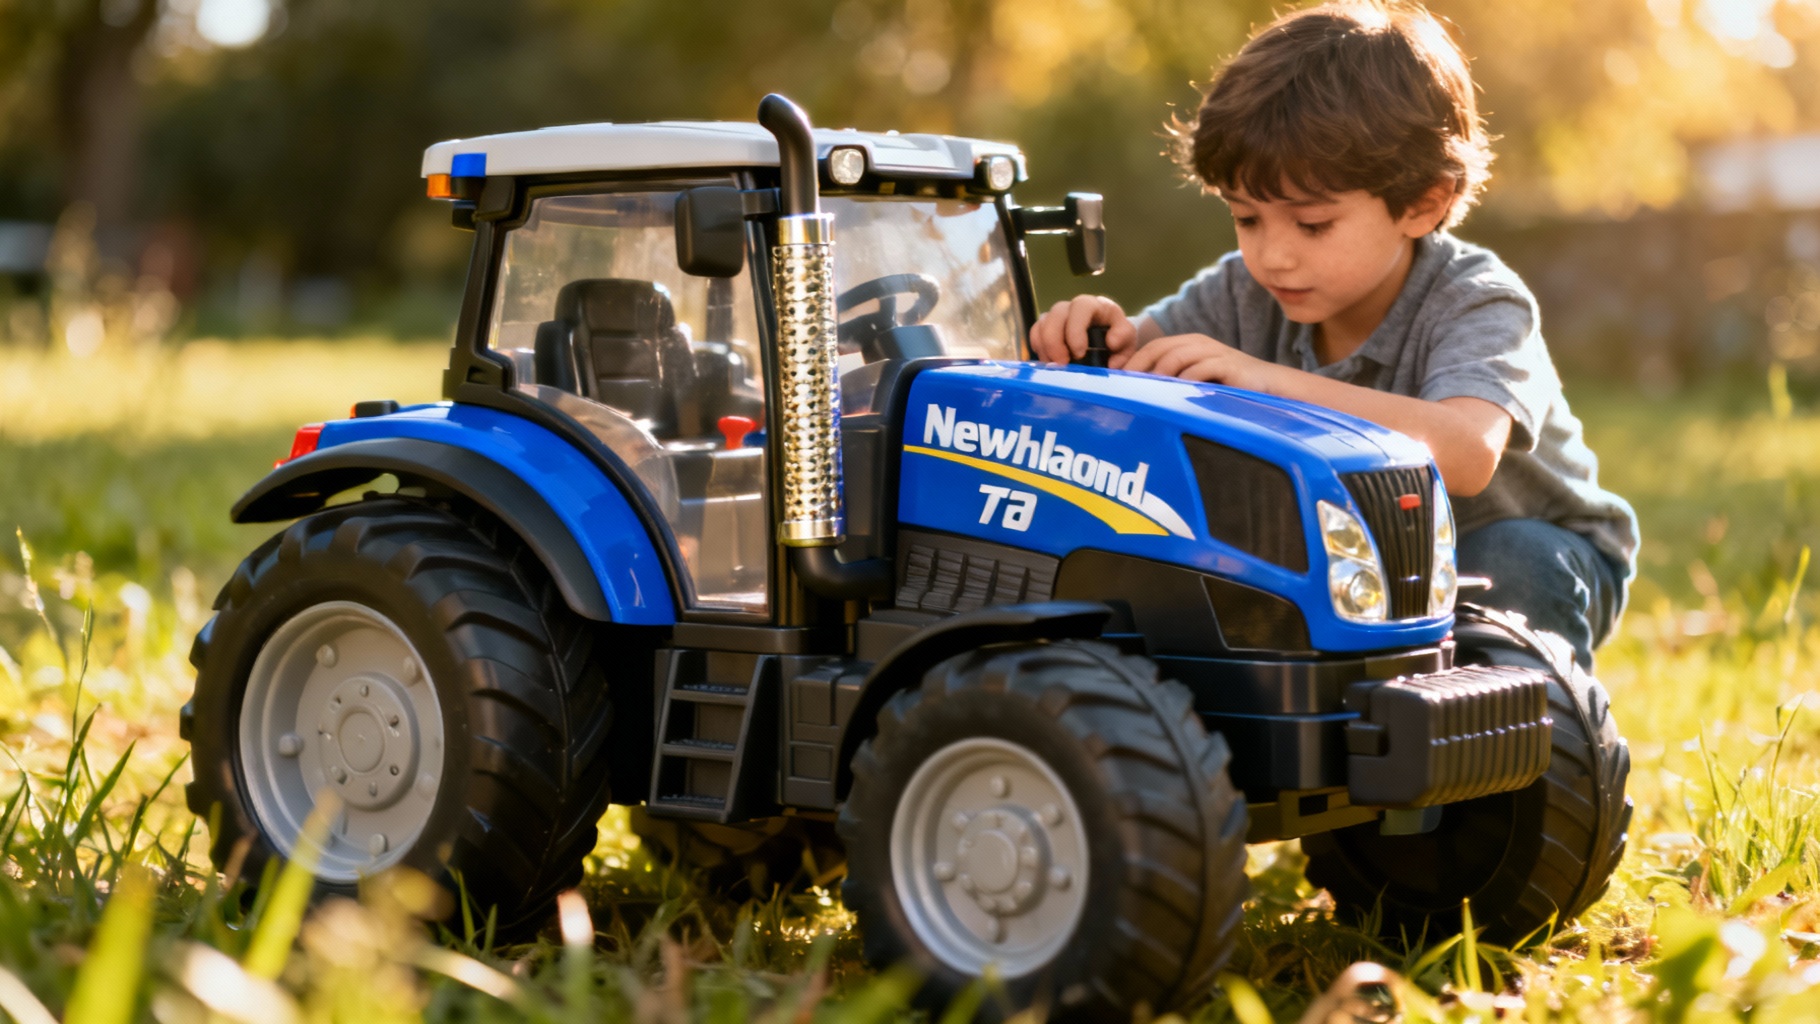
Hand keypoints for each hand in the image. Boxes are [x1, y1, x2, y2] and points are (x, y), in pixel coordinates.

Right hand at [1029, 296, 1137, 365]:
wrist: (1110, 342)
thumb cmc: (1118, 338)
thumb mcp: (1128, 338)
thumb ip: (1124, 338)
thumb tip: (1111, 342)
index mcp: (1095, 305)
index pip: (1081, 307)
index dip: (1075, 329)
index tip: (1079, 353)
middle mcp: (1073, 307)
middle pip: (1056, 313)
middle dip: (1055, 340)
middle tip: (1062, 363)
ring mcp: (1058, 316)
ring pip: (1043, 323)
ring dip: (1045, 347)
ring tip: (1055, 367)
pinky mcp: (1047, 328)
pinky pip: (1035, 333)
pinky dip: (1038, 348)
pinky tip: (1049, 362)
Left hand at [1122, 333, 1285, 391]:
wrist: (1269, 385)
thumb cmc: (1229, 387)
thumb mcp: (1198, 381)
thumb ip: (1174, 381)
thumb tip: (1140, 395)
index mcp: (1188, 345)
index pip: (1152, 348)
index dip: (1133, 362)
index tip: (1117, 381)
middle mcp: (1198, 344)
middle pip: (1160, 350)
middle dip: (1139, 368)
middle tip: (1125, 387)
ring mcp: (1213, 352)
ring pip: (1176, 357)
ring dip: (1158, 375)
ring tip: (1146, 393)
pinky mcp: (1228, 364)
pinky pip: (1200, 369)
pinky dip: (1184, 381)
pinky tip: (1175, 395)